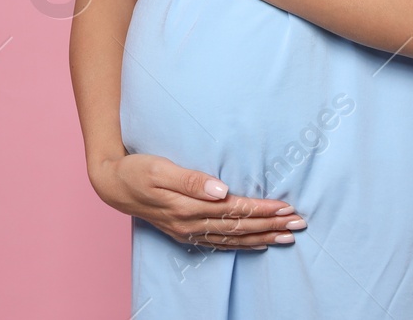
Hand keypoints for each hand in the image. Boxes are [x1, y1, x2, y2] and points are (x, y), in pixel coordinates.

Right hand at [91, 152, 304, 249]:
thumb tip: (222, 190)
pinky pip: (220, 243)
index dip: (262, 209)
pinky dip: (242, 245)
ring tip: (288, 236)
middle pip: (239, 227)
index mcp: (188, 207)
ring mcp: (188, 231)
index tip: (287, 207)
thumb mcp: (160, 168)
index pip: (235, 210)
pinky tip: (258, 243)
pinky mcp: (185, 233)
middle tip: (300, 223)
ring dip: (263, 237)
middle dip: (271, 225)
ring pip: (233, 238)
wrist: (113, 185)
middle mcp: (191, 224)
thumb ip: (191, 180)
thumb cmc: (137, 169)